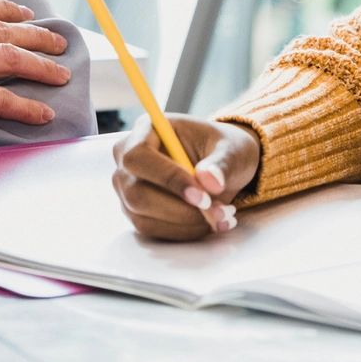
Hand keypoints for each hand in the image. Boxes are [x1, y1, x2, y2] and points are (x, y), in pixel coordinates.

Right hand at [111, 115, 260, 241]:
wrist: (221, 168)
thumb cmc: (223, 150)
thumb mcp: (233, 149)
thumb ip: (223, 163)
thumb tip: (210, 181)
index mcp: (147, 129)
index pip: (138, 156)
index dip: (167, 178)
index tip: (203, 197)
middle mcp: (128, 159)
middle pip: (136, 193)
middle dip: (180, 209)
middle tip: (219, 211)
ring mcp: (128, 188)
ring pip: (144, 217)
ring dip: (186, 223)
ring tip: (222, 216)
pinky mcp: (136, 211)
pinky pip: (153, 230)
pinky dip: (184, 231)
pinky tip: (209, 222)